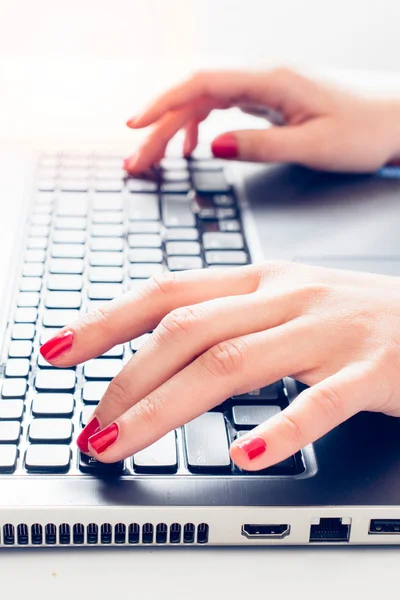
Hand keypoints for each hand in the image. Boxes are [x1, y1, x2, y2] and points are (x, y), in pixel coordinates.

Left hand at [40, 262, 399, 469]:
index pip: (169, 291)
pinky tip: (244, 455)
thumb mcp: (284, 302)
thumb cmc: (353, 314)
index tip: (60, 349)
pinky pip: (320, 401)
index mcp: (260, 281)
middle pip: (189, 331)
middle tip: (93, 425)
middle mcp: (285, 298)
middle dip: (128, 380)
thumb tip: (160, 351)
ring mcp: (328, 332)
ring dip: (168, 408)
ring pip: (234, 364)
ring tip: (123, 443)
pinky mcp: (371, 370)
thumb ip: (227, 320)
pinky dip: (279, 429)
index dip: (108, 318)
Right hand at [123, 68, 399, 173]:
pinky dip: (202, 126)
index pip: (201, 85)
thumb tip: (212, 147)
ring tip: (155, 159)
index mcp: (271, 82)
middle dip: (159, 127)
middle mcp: (263, 78)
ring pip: (205, 102)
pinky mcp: (270, 100)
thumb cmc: (365, 130)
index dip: (162, 104)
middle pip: (195, 95)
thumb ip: (260, 145)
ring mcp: (265, 87)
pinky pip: (224, 107)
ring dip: (175, 129)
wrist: (397, 118)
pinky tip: (195, 146)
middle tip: (135, 161)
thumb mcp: (312, 145)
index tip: (133, 125)